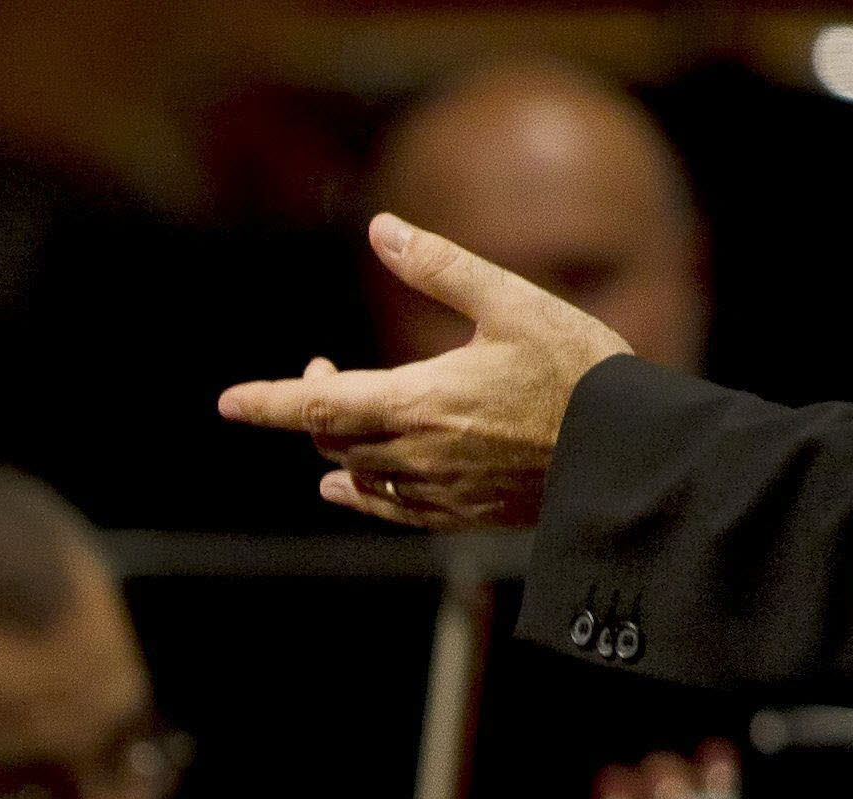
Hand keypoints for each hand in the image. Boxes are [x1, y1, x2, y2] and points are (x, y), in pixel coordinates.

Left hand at [218, 214, 629, 529]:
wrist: (626, 456)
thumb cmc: (577, 368)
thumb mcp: (511, 301)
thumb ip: (440, 266)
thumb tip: (381, 227)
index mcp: (420, 401)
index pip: (319, 404)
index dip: (268, 403)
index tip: (227, 403)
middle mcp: (416, 456)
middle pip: (332, 436)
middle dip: (312, 402)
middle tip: (321, 367)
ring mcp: (435, 493)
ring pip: (356, 471)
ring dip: (336, 441)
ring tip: (337, 410)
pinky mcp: (458, 517)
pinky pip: (386, 509)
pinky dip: (355, 491)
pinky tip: (341, 483)